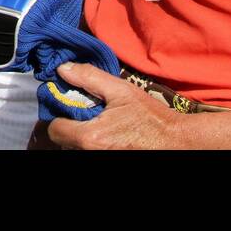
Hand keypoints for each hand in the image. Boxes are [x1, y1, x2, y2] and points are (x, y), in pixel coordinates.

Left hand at [47, 62, 189, 149]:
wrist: (176, 141)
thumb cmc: (151, 117)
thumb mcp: (121, 90)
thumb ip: (89, 78)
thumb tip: (63, 69)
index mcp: (90, 137)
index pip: (54, 130)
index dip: (59, 115)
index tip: (70, 105)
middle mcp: (90, 154)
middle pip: (63, 141)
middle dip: (69, 126)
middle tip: (85, 113)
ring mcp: (99, 161)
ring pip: (75, 149)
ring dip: (79, 136)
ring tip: (98, 123)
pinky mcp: (109, 162)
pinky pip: (88, 153)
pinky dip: (91, 145)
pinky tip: (106, 134)